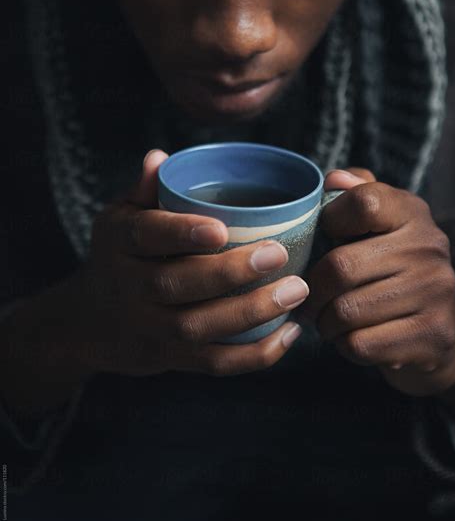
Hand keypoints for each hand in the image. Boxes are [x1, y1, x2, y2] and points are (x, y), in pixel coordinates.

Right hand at [57, 150, 307, 378]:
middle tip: (279, 255)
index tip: (221, 229)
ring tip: (296, 291)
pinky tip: (289, 333)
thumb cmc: (122, 253)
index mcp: (118, 241)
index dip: (181, 232)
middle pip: (175, 284)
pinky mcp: (169, 358)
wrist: (91, 321)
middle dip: (229, 273)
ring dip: (250, 312)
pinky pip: (212, 363)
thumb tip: (160, 157)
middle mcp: (127, 287)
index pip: (145, 235)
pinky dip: (254, 355)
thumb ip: (145, 189)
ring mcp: (148, 327)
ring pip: (196, 327)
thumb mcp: (122, 216)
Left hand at [293, 167, 454, 396]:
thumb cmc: (390, 265)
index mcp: (411, 211)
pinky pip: (361, 344)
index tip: (324, 238)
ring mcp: (435, 291)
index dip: (329, 221)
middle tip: (305, 298)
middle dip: (312, 289)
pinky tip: (348, 336)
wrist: (437, 327)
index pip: (363, 202)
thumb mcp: (377, 222)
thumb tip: (333, 179)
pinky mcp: (433, 334)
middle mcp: (429, 247)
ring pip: (346, 311)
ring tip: (325, 318)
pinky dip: (343, 344)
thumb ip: (353, 193)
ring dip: (324, 321)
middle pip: (341, 266)